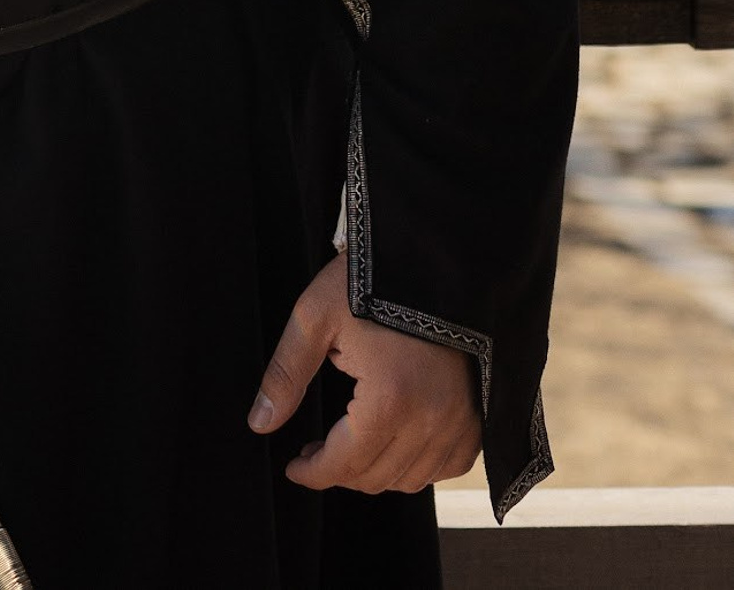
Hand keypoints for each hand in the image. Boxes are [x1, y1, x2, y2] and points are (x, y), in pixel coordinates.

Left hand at [249, 256, 480, 491]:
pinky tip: (392, 443)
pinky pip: (445, 468)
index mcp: (390, 398)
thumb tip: (261, 423)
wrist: (432, 257)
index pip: (345, 463)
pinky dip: (416, 467)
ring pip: (410, 480)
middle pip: (376, 477)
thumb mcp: (316, 317)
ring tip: (349, 446)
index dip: (313, 473)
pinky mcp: (477, 419)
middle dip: (338, 472)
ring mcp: (461, 423)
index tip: (293, 467)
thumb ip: (286, 373)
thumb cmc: (369, 281)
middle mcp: (432, 420)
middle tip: (314, 451)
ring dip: (374, 473)